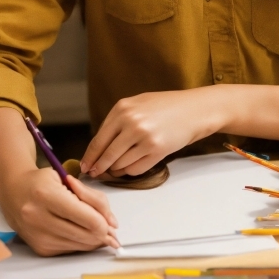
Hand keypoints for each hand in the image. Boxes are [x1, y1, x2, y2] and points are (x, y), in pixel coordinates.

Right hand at [0, 166, 119, 255]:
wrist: (13, 191)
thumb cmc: (42, 181)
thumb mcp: (66, 178)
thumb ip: (91, 196)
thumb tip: (112, 223)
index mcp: (47, 195)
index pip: (87, 218)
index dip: (105, 222)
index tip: (111, 221)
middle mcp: (39, 218)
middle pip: (86, 235)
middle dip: (104, 233)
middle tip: (111, 229)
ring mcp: (38, 236)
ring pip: (80, 245)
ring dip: (95, 240)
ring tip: (99, 230)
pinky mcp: (39, 248)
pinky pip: (70, 250)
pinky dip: (81, 243)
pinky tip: (82, 233)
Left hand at [80, 87, 222, 177]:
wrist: (194, 110)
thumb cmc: (165, 106)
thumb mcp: (137, 104)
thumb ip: (117, 121)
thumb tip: (98, 146)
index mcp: (122, 109)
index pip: (98, 140)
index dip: (90, 157)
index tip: (85, 166)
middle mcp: (131, 123)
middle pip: (106, 155)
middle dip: (99, 167)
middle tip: (95, 174)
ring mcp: (144, 138)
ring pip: (120, 165)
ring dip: (115, 170)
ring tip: (115, 169)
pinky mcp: (157, 151)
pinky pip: (135, 169)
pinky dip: (130, 172)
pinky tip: (130, 167)